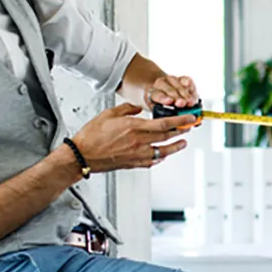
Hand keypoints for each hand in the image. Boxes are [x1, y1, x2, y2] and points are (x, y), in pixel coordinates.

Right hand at [69, 102, 191, 173]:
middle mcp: (139, 142)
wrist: (82, 155)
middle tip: (189, 128)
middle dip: (181, 131)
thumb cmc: (91, 135)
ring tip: (182, 143)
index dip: (179, 121)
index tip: (189, 118)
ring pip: (163, 151)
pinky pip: (151, 161)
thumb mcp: (108, 114)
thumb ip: (126, 109)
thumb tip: (138, 107)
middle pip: (167, 137)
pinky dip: (160, 157)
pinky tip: (163, 155)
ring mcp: (137, 154)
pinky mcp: (132, 164)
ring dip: (175, 147)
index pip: (164, 123)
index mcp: (134, 127)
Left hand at [146, 74, 200, 118]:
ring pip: (178, 85)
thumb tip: (183, 125)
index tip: (170, 102)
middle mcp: (161, 85)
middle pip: (170, 90)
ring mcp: (171, 80)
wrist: (160, 92)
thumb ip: (168, 118)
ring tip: (191, 102)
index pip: (157, 95)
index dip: (163, 98)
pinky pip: (186, 80)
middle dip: (178, 97)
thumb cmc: (159, 105)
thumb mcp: (158, 113)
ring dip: (186, 94)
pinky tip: (191, 89)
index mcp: (152, 94)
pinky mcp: (181, 78)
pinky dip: (190, 85)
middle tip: (183, 104)